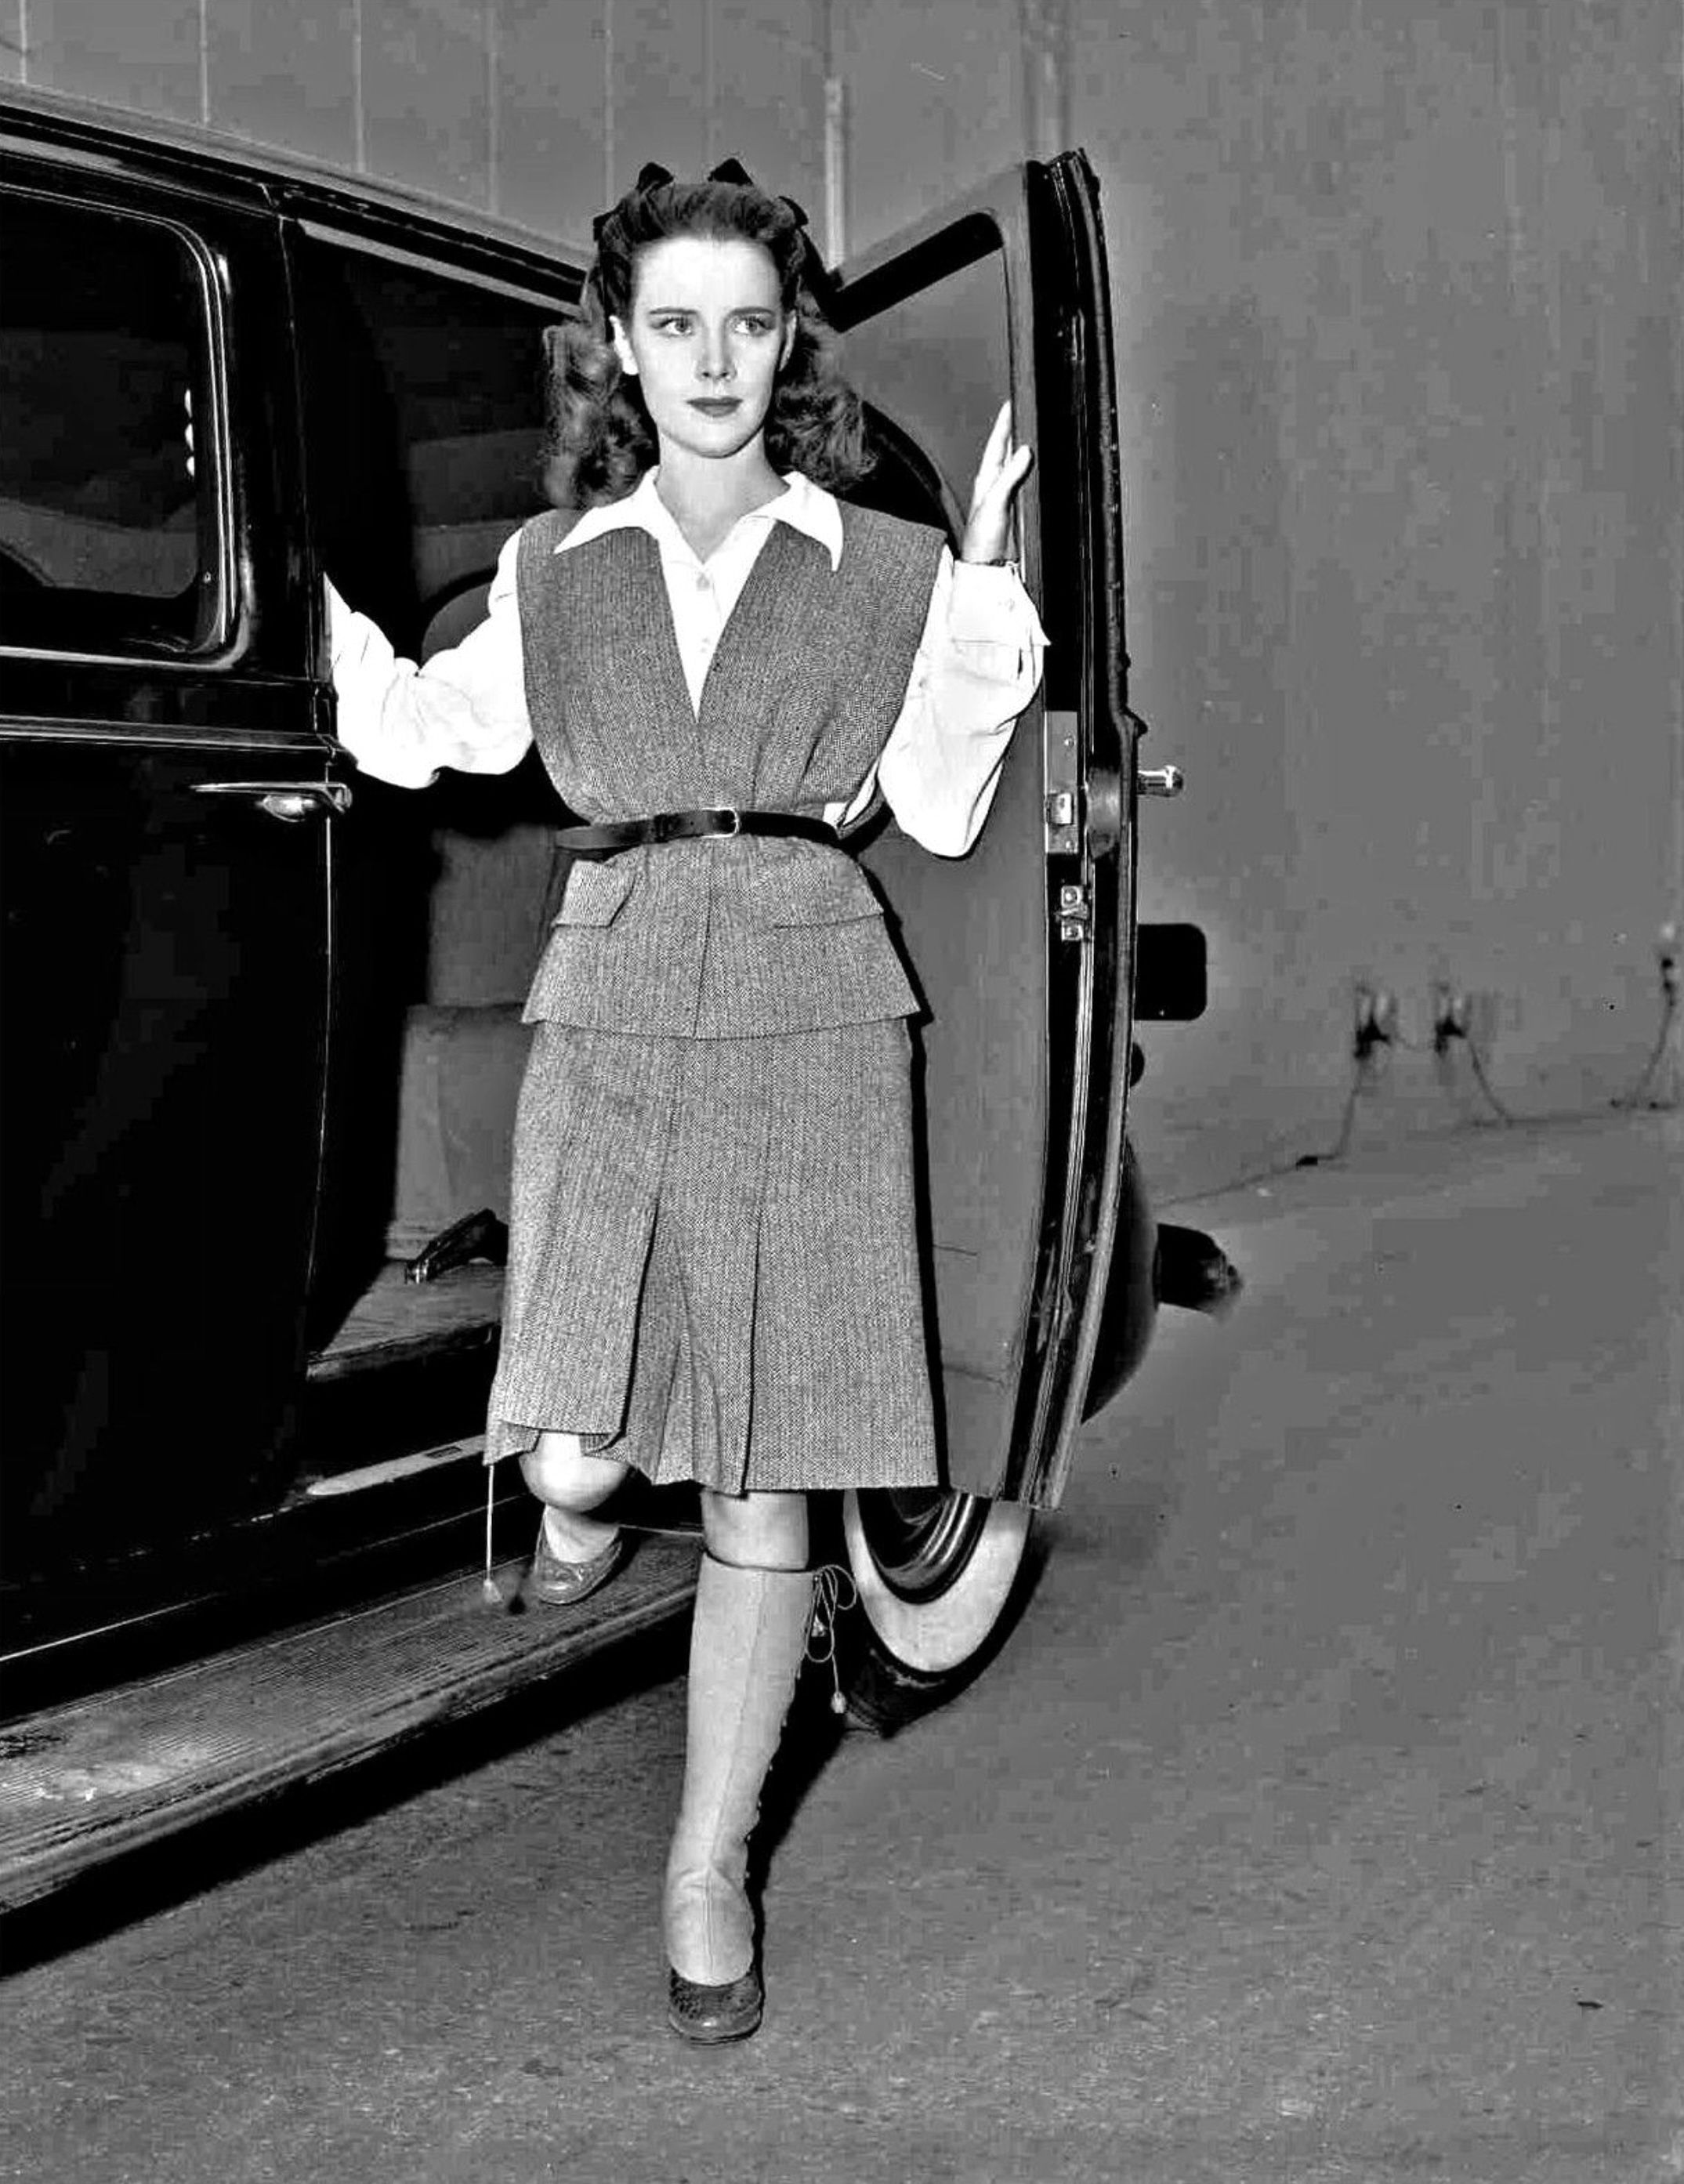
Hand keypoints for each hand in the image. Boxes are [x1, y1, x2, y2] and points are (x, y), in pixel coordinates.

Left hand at [959, 402, 1033, 564]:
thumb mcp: (995, 503)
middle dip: (1015, 430)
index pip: (997, 443)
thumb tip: (1024, 452)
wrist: (987, 567)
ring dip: (1022, 448)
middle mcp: (994, 485)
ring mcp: (1005, 496)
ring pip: (1016, 464)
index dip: (1004, 423)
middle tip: (1024, 410)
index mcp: (986, 479)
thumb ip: (1009, 476)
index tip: (1011, 403)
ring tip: (1031, 430)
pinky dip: (1030, 470)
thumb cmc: (982, 540)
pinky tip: (1036, 466)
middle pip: (1007, 450)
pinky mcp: (1016, 508)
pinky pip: (1024, 481)